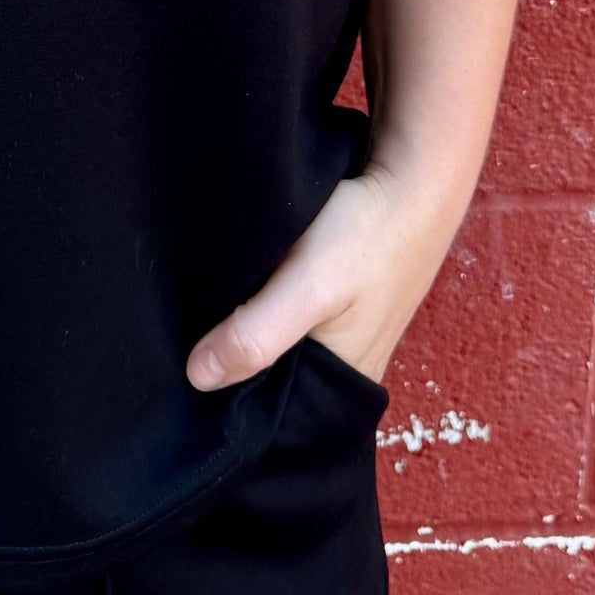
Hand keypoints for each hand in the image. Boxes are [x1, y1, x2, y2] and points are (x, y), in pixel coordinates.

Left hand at [184, 154, 468, 393]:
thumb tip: (197, 377)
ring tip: (196, 319)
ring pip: (277, 345)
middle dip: (232, 367)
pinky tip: (233, 290)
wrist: (415, 176)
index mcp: (343, 385)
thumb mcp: (311, 287)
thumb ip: (259, 334)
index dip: (232, 406)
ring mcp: (340, 329)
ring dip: (244, 331)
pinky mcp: (334, 295)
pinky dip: (261, 304)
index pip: (275, 418)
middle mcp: (343, 366)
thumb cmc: (370, 235)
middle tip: (179, 347)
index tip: (184, 390)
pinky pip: (286, 314)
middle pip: (273, 381)